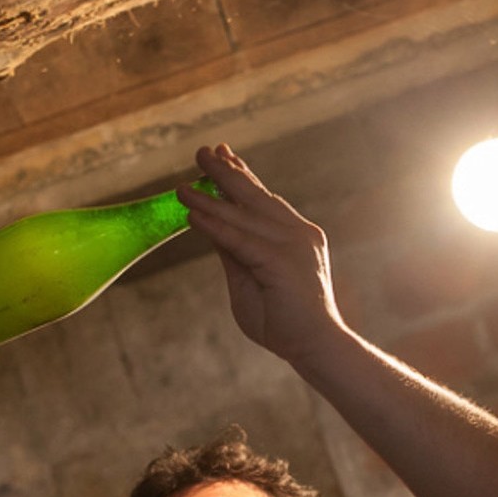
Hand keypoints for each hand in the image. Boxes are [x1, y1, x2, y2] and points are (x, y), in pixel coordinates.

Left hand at [177, 144, 346, 370]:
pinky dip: (214, 226)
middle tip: (203, 150)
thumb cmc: (283, 321)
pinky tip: (192, 214)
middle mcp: (296, 233)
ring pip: (243, 215)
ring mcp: (291, 244)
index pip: (263, 200)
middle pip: (255, 196)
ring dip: (211, 196)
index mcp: (294, 235)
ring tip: (182, 185)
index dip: (242, 176)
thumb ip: (235, 254)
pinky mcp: (280, 261)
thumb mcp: (249, 279)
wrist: (314, 346)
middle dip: (227, 172)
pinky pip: (239, 240)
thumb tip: (212, 227)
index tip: (223, 155)